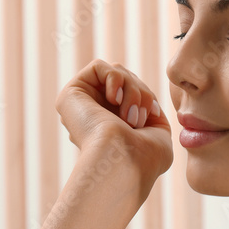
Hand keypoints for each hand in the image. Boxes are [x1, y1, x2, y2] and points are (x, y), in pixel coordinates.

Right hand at [55, 58, 172, 192]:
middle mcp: (94, 116)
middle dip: (142, 93)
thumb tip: (145, 104)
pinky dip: (115, 79)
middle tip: (139, 118)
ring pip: (117, 73)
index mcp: (112, 126)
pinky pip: (99, 66)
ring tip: (130, 115)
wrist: (124, 162)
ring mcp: (81, 106)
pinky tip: (114, 99)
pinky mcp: (70, 95)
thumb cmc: (144, 159)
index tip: (153, 115)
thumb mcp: (158, 132)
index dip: (147, 98)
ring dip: (132, 89)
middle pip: (127, 80)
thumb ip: (150, 114)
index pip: (134, 93)